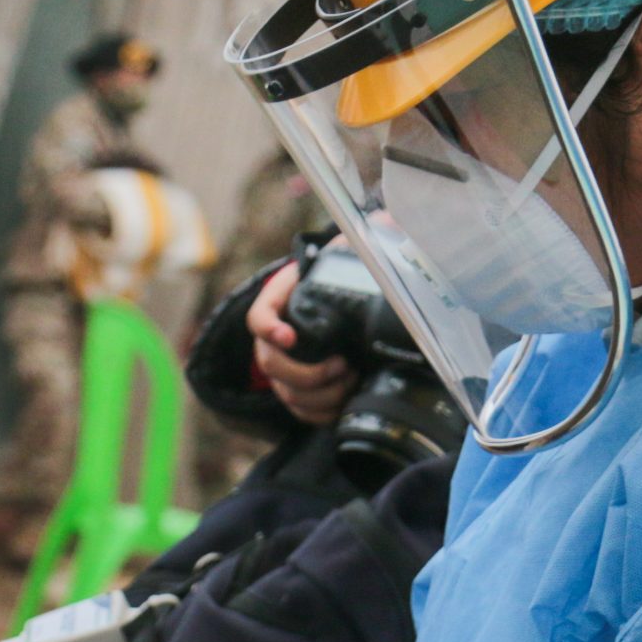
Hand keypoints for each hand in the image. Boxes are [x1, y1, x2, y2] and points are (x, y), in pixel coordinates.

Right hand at [248, 262, 358, 425]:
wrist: (333, 302)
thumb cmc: (333, 281)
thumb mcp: (338, 260)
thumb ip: (350, 248)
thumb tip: (382, 228)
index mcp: (275, 306)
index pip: (259, 319)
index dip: (270, 329)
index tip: (289, 336)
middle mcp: (271, 341)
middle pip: (272, 364)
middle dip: (309, 373)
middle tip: (343, 364)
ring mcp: (281, 368)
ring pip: (288, 394)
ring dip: (321, 395)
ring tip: (350, 380)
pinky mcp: (295, 390)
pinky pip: (299, 412)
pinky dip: (321, 413)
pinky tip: (343, 402)